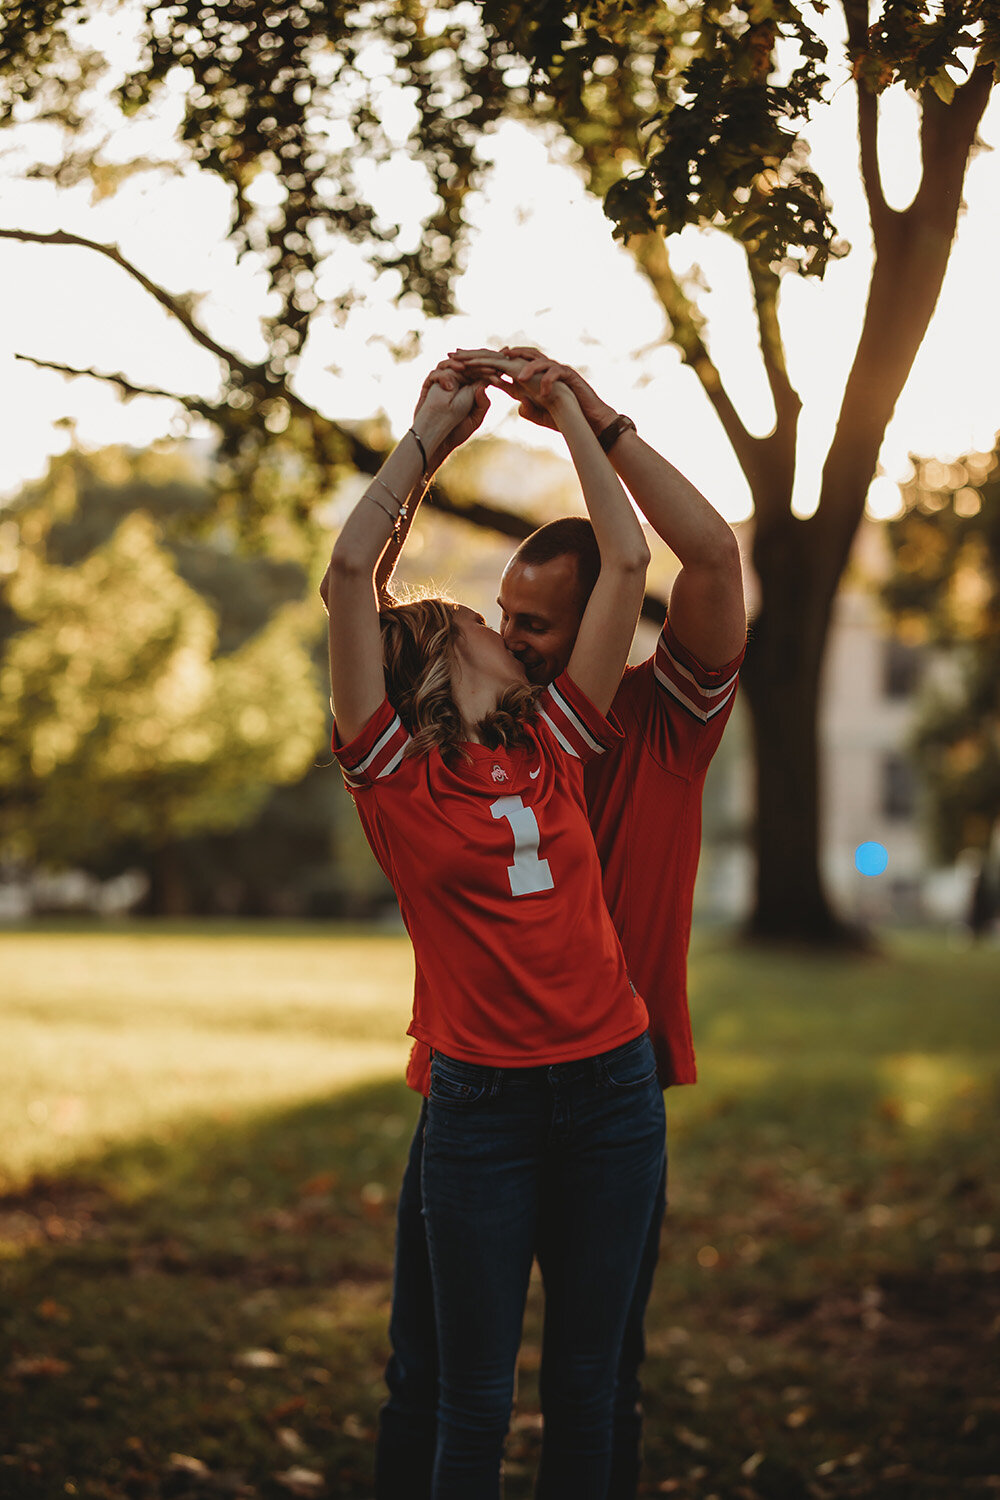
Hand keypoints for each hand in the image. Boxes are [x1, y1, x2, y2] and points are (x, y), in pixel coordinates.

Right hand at [413, 358, 490, 470]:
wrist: (439, 443)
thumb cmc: (458, 431)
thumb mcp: (475, 418)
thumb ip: (482, 403)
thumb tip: (483, 385)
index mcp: (470, 386)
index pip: (481, 368)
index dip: (492, 360)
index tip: (506, 352)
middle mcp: (457, 380)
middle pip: (467, 361)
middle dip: (477, 357)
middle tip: (484, 357)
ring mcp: (443, 382)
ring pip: (450, 363)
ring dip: (457, 363)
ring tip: (464, 369)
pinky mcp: (429, 386)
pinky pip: (435, 374)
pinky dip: (442, 376)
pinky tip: (450, 386)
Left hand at [449, 346, 615, 432]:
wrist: (589, 422)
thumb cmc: (565, 418)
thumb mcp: (539, 414)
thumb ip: (527, 407)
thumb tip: (518, 405)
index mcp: (527, 376)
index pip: (499, 365)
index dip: (478, 362)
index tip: (455, 361)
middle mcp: (538, 369)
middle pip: (509, 355)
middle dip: (484, 354)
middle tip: (461, 354)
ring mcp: (554, 370)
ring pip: (534, 359)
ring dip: (518, 364)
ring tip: (504, 369)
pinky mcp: (569, 377)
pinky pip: (555, 372)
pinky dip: (545, 379)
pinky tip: (536, 388)